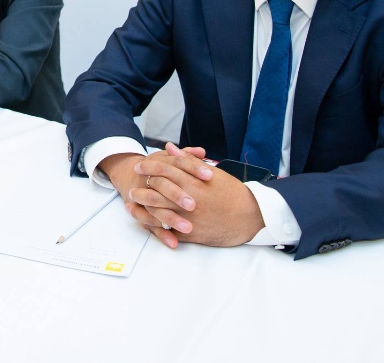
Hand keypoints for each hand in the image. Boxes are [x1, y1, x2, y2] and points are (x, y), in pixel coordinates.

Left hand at [106, 144, 264, 247]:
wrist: (251, 217)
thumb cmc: (233, 192)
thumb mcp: (212, 172)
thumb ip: (188, 161)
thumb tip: (170, 149)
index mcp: (193, 180)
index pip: (163, 169)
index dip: (148, 166)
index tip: (140, 166)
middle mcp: (188, 198)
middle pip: (156, 189)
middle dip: (141, 186)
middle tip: (133, 184)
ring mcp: (188, 217)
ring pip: (157, 210)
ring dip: (142, 205)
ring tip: (132, 202)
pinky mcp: (191, 234)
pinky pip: (167, 230)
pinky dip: (153, 226)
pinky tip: (144, 221)